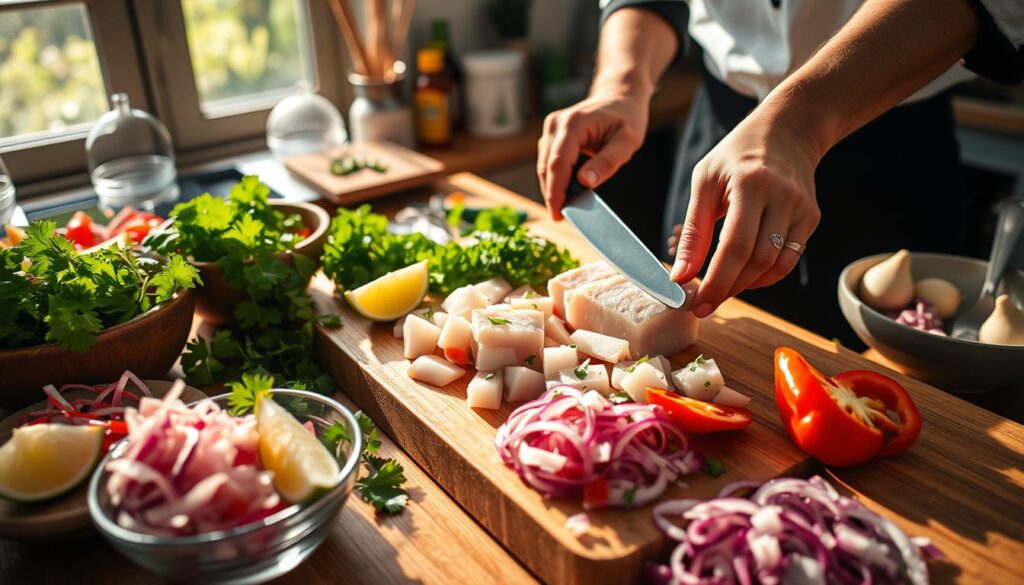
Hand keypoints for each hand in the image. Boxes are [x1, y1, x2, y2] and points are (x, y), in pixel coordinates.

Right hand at [537, 90, 648, 219]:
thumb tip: (585, 182)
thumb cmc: (627, 118)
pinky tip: (566, 190)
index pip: (557, 164)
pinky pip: (548, 161)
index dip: (555, 192)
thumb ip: (607, 162)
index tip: (558, 215)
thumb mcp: (627, 142)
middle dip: (552, 194)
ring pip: (544, 165)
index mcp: (573, 123)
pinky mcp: (551, 133)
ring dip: (553, 187)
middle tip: (562, 217)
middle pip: (546, 167)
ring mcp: (551, 127)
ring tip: (566, 206)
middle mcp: (556, 123)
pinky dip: (555, 177)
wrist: (620, 97)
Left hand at [667, 112, 822, 317]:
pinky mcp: (812, 218)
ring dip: (746, 286)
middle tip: (705, 303)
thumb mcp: (705, 182)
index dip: (716, 280)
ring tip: (722, 289)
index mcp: (751, 184)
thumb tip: (680, 275)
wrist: (787, 131)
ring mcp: (802, 209)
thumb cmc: (736, 156)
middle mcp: (782, 197)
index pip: (735, 245)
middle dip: (728, 288)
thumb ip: (693, 231)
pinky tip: (744, 276)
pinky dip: (765, 276)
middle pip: (757, 260)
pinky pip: (789, 260)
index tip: (698, 304)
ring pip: (776, 266)